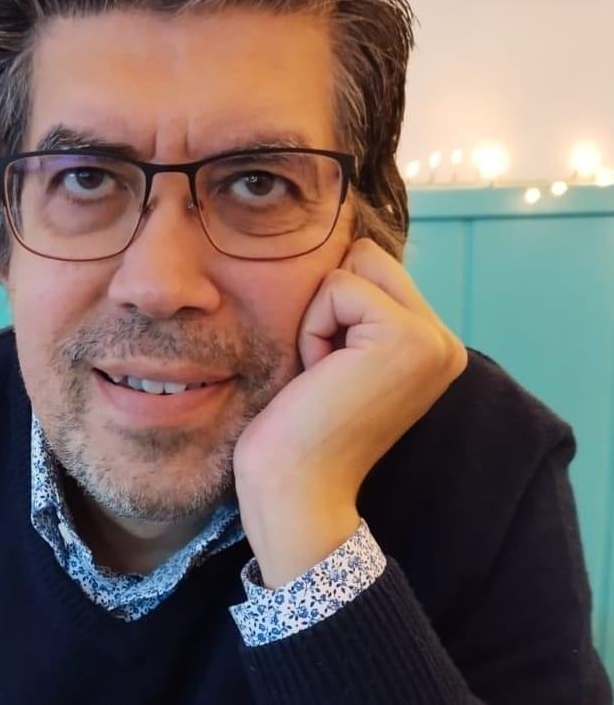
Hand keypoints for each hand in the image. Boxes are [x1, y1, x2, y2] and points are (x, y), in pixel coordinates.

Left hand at [233, 237, 467, 586]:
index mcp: (432, 347)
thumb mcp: (341, 356)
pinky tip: (322, 376)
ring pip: (353, 266)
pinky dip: (314, 329)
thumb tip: (347, 249)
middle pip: (366, 257)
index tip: (332, 371)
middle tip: (327, 370)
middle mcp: (445, 342)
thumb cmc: (301, 428)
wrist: (296, 490)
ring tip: (326, 374)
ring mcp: (432, 340)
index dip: (332, 309)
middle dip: (328, 305)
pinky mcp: (406, 338)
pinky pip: (338, 287)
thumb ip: (359, 312)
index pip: (373, 269)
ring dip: (320, 317)